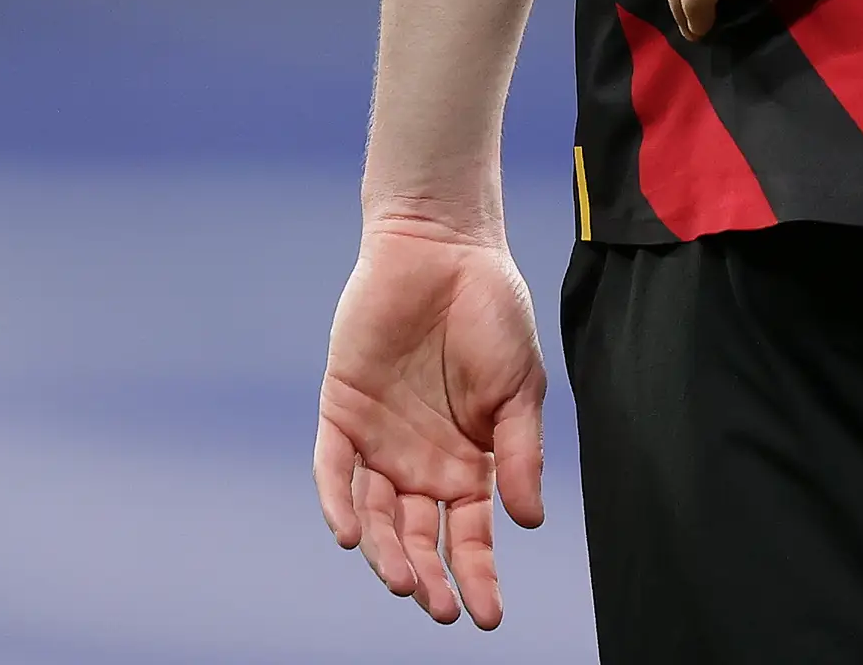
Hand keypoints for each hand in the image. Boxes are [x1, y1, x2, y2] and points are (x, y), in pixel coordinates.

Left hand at [315, 218, 546, 627]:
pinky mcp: (340, 413)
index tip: (488, 615)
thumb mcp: (521, 386)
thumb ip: (520, 452)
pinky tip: (351, 534)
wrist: (444, 248)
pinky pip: (332, 472)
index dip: (479, 575)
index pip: (471, 535)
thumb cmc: (492, 311)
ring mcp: (378, 442)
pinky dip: (338, 504)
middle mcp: (420, 463)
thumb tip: (529, 521)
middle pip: (419, 538)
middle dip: (430, 578)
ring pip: (376, 517)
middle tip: (440, 608)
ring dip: (387, 554)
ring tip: (405, 582)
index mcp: (468, 463)